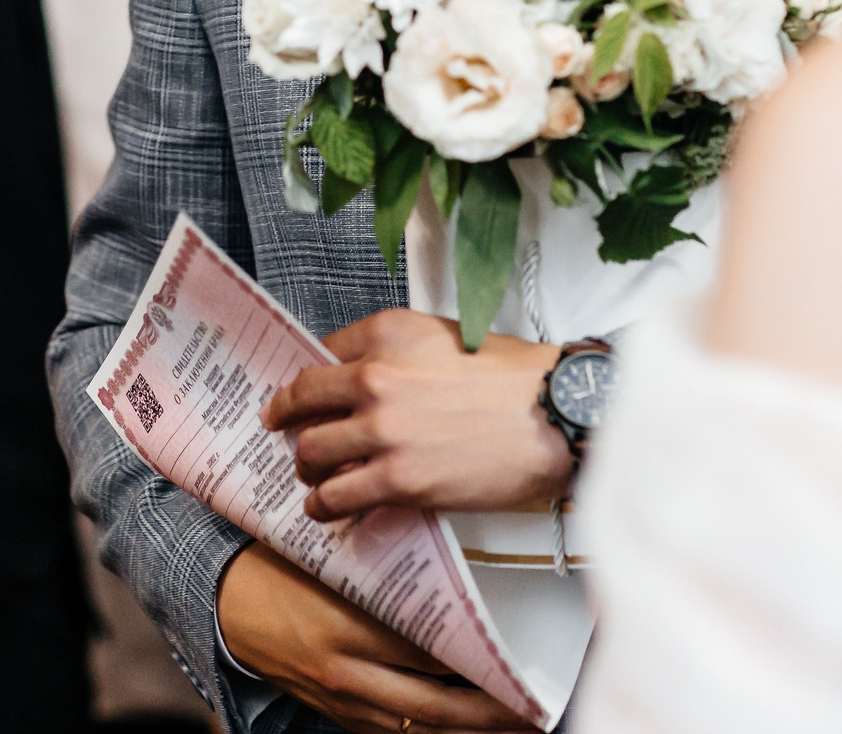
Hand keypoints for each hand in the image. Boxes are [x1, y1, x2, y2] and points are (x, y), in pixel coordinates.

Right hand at [216, 543, 533, 732]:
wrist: (223, 604)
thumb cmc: (280, 570)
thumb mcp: (334, 566)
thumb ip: (386, 583)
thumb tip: (447, 590)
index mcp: (350, 628)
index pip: (432, 654)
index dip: (479, 664)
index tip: (515, 664)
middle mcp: (347, 673)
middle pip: (435, 705)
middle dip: (487, 712)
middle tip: (528, 709)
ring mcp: (339, 700)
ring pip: (416, 727)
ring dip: (464, 729)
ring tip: (505, 724)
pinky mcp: (333, 712)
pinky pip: (388, 732)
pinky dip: (425, 731)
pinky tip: (455, 726)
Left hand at [261, 308, 571, 520]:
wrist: (553, 415)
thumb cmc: (514, 376)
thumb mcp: (445, 335)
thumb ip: (396, 350)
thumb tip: (361, 375)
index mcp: (387, 333)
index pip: (319, 353)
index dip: (303, 381)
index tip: (294, 395)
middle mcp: (375, 377)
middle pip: (303, 402)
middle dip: (289, 422)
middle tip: (288, 433)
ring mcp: (382, 431)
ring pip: (312, 452)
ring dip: (307, 466)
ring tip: (313, 476)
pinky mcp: (398, 479)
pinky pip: (336, 496)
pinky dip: (323, 505)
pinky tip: (325, 507)